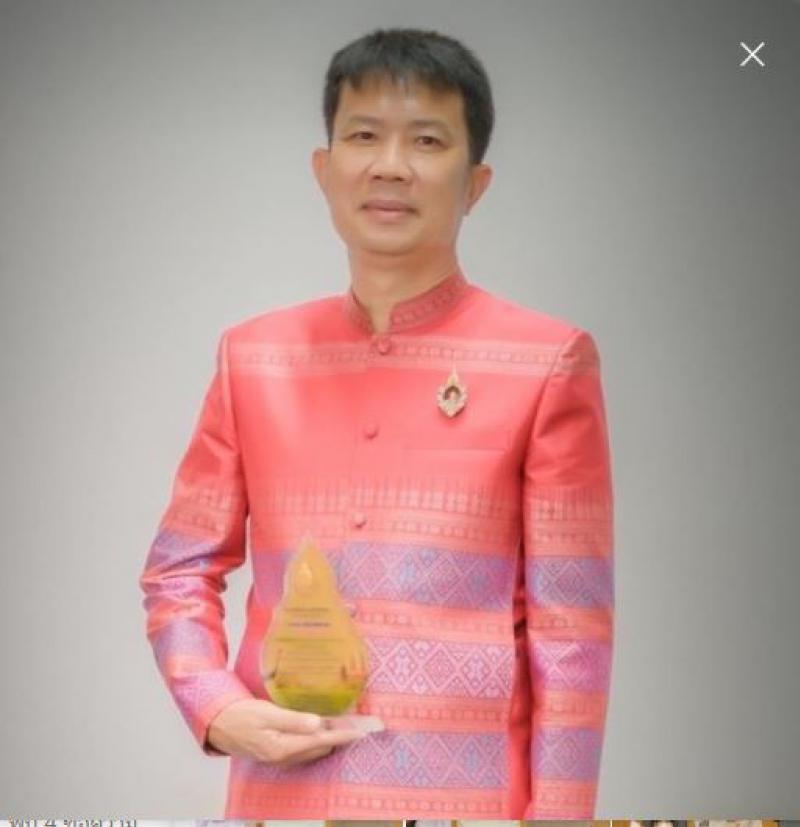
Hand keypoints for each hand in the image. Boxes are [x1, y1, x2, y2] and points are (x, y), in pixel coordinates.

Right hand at [205, 698, 366, 765]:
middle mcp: (285, 757)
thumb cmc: (242, 716)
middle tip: (358, 724)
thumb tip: (318, 725)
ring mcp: (282, 757)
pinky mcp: (278, 751)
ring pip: (314, 749)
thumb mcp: (268, 714)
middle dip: (340, 737)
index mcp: (283, 748)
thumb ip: (294, 721)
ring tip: (346, 726)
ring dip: (330, 738)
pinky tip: (323, 729)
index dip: (342, 736)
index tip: (360, 732)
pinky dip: (318, 739)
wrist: (219, 724)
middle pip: (321, 747)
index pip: (321, 741)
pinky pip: (305, 748)